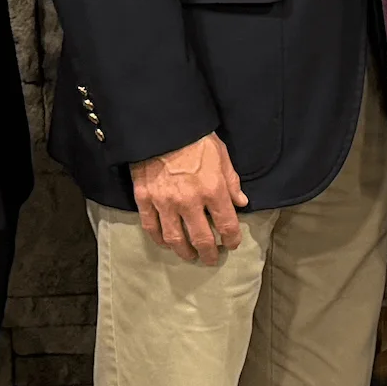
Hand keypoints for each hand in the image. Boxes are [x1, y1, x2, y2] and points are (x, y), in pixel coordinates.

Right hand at [131, 132, 246, 263]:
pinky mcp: (145, 199)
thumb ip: (232, 181)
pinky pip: (151, 227)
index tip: (232, 244)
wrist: (162, 126)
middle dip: (209, 253)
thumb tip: (241, 202)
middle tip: (211, 258)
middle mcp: (189, 201)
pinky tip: (166, 243)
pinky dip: (159, 239)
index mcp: (213, 189)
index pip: (227, 225)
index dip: (232, 239)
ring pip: (175, 238)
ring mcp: (165, 202)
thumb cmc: (195, 138)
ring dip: (184, 252)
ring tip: (190, 256)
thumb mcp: (221, 155)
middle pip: (201, 238)